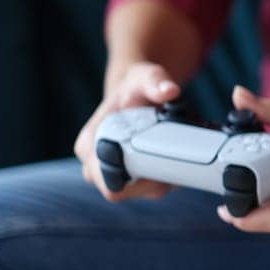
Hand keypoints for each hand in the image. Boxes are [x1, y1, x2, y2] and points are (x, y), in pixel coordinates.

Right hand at [73, 61, 179, 201]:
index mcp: (89, 146)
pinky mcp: (134, 179)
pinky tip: (180, 158)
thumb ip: (155, 81)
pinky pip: (154, 187)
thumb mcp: (145, 77)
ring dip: (166, 177)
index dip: (133, 179)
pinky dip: (170, 176)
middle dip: (155, 179)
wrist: (138, 95)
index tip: (158, 160)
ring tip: (180, 153)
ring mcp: (114, 175)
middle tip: (177, 157)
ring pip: (145, 192)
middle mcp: (96, 166)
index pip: (107, 181)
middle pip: (126, 192)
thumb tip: (170, 91)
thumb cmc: (136, 87)